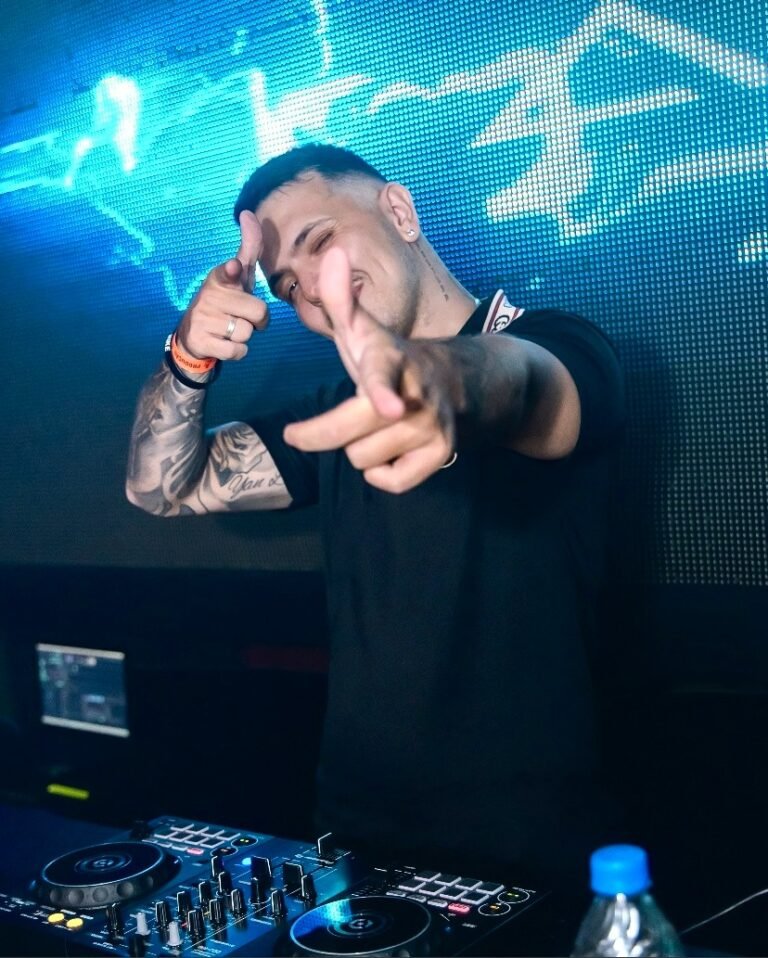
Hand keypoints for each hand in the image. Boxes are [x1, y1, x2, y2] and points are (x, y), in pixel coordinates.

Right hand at [176, 210, 268, 360]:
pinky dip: (237, 352)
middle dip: (257, 320)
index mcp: (220, 278)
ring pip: (248, 333)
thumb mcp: (237, 276)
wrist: (193, 334)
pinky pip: (238, 352)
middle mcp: (210, 296)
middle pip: (259, 313)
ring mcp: (203, 319)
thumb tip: (248, 213)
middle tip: (240, 316)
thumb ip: (248, 248)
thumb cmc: (225, 302)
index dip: (233, 271)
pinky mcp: (201, 342)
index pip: (229, 272)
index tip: (233, 268)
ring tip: (229, 329)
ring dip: (245, 336)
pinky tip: (224, 343)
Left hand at [284, 248, 457, 492]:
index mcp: (390, 361)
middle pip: (350, 436)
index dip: (383, 391)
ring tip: (372, 427)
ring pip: (361, 460)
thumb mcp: (364, 331)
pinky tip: (388, 451)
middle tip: (299, 434)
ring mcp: (432, 427)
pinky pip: (390, 483)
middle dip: (321, 434)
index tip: (389, 407)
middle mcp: (415, 395)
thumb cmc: (392, 360)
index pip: (382, 376)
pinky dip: (381, 473)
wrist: (459, 384)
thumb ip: (340, 299)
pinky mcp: (442, 454)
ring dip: (357, 448)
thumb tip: (331, 254)